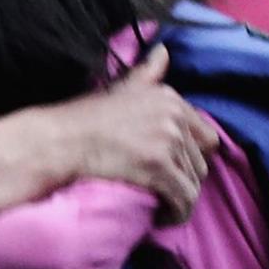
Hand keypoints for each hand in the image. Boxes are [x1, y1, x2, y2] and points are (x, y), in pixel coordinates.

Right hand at [53, 49, 212, 223]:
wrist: (62, 140)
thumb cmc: (86, 118)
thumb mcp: (123, 88)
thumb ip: (148, 73)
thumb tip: (163, 51)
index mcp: (171, 99)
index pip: (207, 137)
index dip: (193, 158)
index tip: (174, 171)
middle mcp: (174, 117)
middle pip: (202, 162)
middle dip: (185, 180)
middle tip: (164, 191)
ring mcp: (167, 141)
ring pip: (194, 182)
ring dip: (180, 199)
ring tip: (162, 206)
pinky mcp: (158, 166)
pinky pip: (183, 198)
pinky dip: (176, 212)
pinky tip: (162, 216)